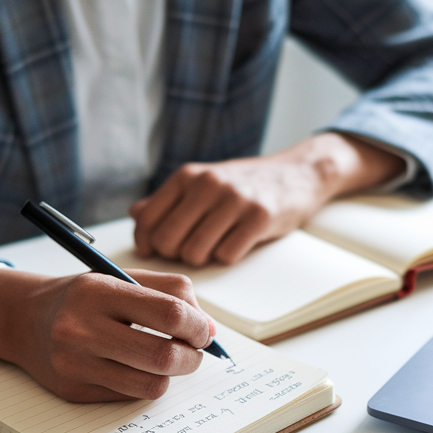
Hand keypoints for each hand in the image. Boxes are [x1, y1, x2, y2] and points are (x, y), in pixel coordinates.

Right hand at [0, 267, 215, 401]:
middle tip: (194, 351)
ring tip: (166, 360)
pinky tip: (133, 367)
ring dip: (170, 375)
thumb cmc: (83, 298)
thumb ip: (170, 293)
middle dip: (191, 357)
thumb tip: (209, 329)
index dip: (197, 326)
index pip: (169, 314)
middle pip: (163, 356)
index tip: (203, 331)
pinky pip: (129, 396)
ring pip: (151, 385)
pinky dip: (143, 383)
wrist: (22, 320)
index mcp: (98, 292)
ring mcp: (75, 364)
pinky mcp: (73, 391)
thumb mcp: (121, 277)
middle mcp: (82, 329)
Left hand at [130, 132, 405, 265]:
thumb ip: (167, 200)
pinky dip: (228, 257)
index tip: (155, 250)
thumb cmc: (244, 184)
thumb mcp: (202, 183)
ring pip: (194, 253)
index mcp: (187, 176)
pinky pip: (227, 256)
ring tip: (215, 245)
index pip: (146, 220)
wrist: (296, 174)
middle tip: (191, 249)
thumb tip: (135, 214)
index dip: (146, 244)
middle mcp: (207, 184)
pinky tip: (237, 243)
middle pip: (167, 241)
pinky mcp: (259, 217)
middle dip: (175, 255)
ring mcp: (234, 199)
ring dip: (202, 258)